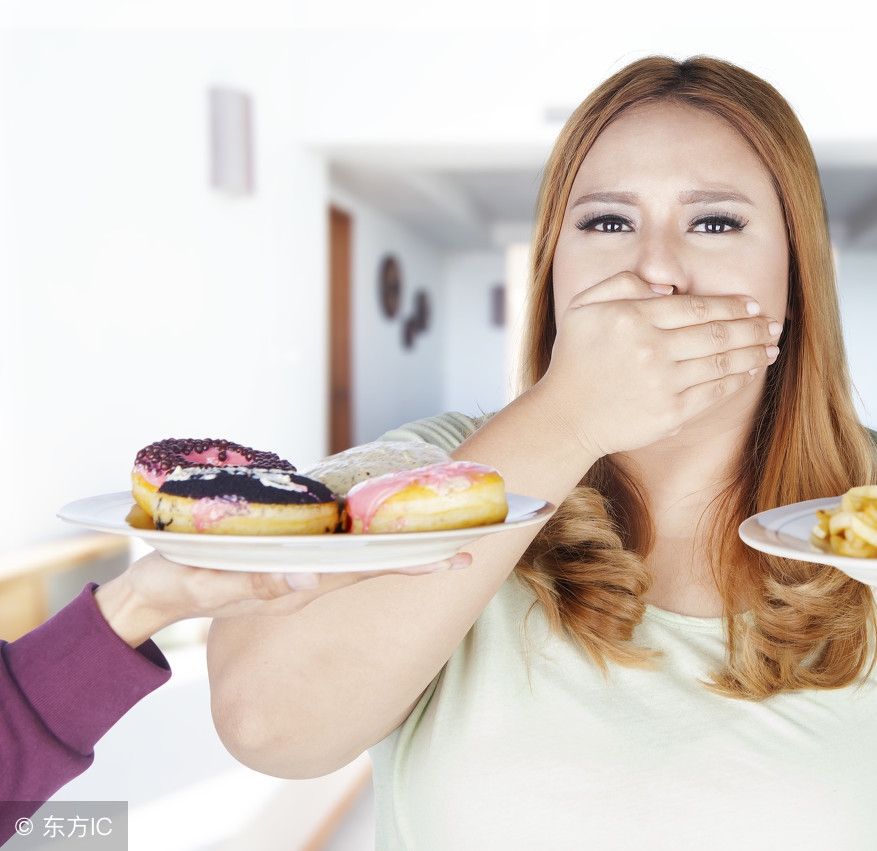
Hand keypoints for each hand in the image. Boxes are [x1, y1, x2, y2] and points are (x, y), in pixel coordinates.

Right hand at [93, 550, 469, 647]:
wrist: (151, 597)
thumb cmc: (176, 585)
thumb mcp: (204, 582)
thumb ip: (251, 583)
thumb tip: (307, 578)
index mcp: (296, 585)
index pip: (366, 571)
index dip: (412, 563)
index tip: (456, 559)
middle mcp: (307, 577)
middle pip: (375, 563)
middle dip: (422, 553)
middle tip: (473, 541)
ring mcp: (298, 569)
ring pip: (360, 555)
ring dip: (401, 545)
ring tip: (445, 530)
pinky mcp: (284, 557)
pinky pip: (335, 549)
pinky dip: (367, 539)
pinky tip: (388, 529)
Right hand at [531, 272, 780, 458]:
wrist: (565, 416)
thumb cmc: (576, 358)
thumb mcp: (584, 305)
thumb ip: (623, 283)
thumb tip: (667, 285)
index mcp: (634, 318)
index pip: (697, 307)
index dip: (732, 305)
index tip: (752, 304)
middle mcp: (652, 349)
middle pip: (718, 333)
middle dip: (752, 327)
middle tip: (772, 324)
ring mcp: (664, 384)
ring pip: (722, 362)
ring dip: (753, 352)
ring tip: (771, 346)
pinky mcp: (671, 414)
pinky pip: (715, 393)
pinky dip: (738, 379)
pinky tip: (751, 370)